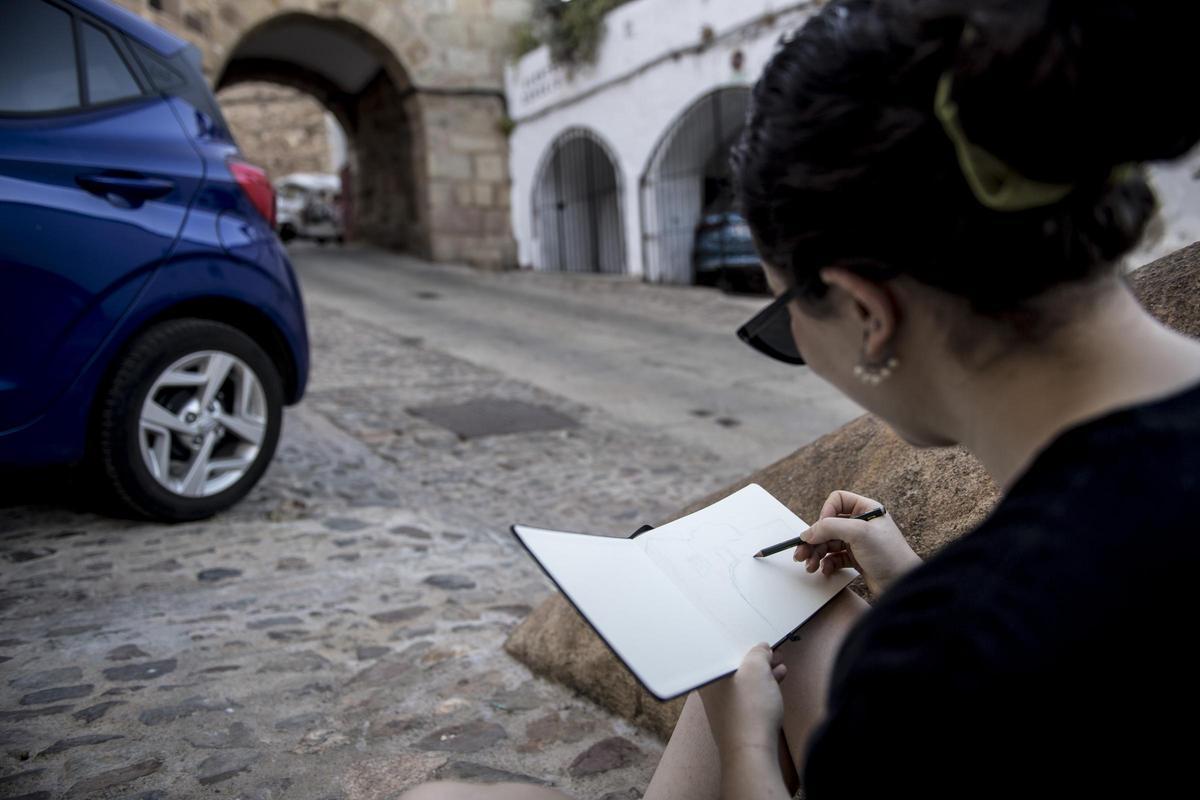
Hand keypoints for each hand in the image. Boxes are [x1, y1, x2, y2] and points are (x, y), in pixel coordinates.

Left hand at [699, 642, 786, 757]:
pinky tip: (776, 684)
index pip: (723, 652)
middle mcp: (710, 692)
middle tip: (772, 654)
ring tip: (779, 666)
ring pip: (743, 683)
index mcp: (708, 676)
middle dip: (756, 659)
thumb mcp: (756, 668)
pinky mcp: (736, 721)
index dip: (742, 644)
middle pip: (734, 668)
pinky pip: (749, 698)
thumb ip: (758, 653)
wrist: (751, 751)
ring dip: (762, 673)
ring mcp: (723, 708)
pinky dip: (762, 689)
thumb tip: (761, 649)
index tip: (758, 643)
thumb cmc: (748, 709)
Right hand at [794, 490, 921, 596]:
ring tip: (810, 567)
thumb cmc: (889, 555)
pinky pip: (834, 558)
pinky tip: (825, 571)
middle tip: (800, 554)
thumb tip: (807, 533)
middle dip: (813, 540)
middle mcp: (862, 524)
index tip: (822, 529)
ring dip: (816, 554)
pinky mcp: (858, 559)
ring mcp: (859, 542)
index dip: (825, 513)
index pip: (837, 501)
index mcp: (866, 509)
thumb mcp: (859, 533)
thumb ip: (829, 527)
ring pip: (829, 543)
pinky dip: (826, 564)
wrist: (904, 585)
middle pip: (828, 525)